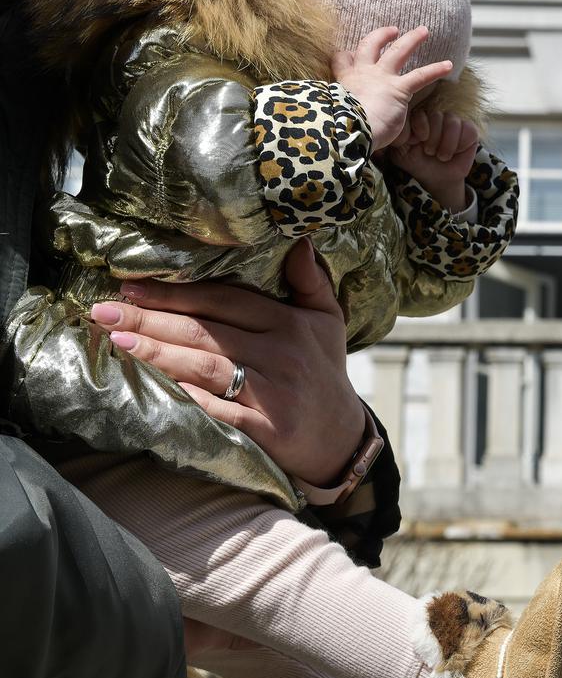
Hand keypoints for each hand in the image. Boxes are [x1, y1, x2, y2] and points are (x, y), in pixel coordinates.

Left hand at [88, 239, 367, 487]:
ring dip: (157, 354)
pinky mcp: (268, 429)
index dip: (177, 293)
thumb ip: (311, 280)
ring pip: (207, 367)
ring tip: (117, 343)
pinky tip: (155, 388)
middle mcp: (283, 354)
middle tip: (104, 312)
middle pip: (207, 332)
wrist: (341, 437)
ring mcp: (275, 393)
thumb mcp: (327, 321)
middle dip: (150, 320)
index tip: (130, 286)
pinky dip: (187, 399)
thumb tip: (297, 240)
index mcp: (291, 323)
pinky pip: (220, 411)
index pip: (226, 301)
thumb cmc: (324, 372)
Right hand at [332, 26, 453, 149]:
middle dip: (381, 35)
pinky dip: (436, 69)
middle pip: (369, 46)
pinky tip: (448, 65)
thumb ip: (350, 107)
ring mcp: (381, 78)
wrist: (351, 128)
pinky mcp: (399, 88)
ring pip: (397, 52)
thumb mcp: (341, 111)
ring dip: (411, 39)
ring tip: (423, 31)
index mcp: (347, 81)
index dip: (346, 55)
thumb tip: (353, 120)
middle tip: (393, 30)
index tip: (349, 53)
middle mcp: (363, 74)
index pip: (342, 60)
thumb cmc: (344, 125)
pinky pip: (420, 76)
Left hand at [387, 109, 478, 210]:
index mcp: (419, 119)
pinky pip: (468, 130)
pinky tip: (456, 152)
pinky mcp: (470, 131)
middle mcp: (437, 117)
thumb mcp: (402, 152)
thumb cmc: (418, 163)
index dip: (420, 126)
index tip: (418, 142)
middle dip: (433, 139)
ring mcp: (454, 123)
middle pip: (437, 116)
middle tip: (430, 152)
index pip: (421, 112)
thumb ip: (400, 137)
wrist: (438, 179)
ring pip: (452, 122)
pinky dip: (461, 144)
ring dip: (447, 144)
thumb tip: (406, 126)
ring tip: (442, 156)